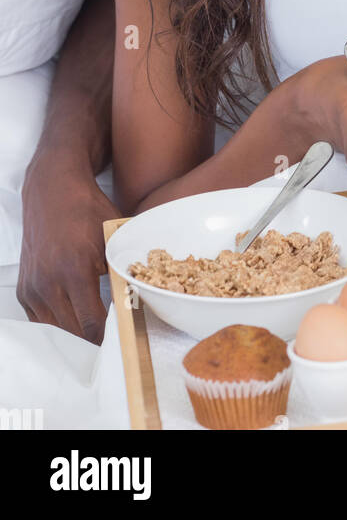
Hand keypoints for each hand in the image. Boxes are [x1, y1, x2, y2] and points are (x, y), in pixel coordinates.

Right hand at [18, 150, 118, 343]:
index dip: (109, 335)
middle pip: (74, 331)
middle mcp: (49, 283)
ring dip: (75, 334)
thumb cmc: (87, 210)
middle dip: (95, 339)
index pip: (92, 322)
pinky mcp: (24, 288)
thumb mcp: (112, 237)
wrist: (52, 191)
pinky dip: (57, 324)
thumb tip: (139, 296)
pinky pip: (40, 320)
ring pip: (56, 329)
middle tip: (114, 339)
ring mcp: (33, 287)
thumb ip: (122, 268)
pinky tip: (74, 319)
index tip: (123, 339)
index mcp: (74, 270)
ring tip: (96, 334)